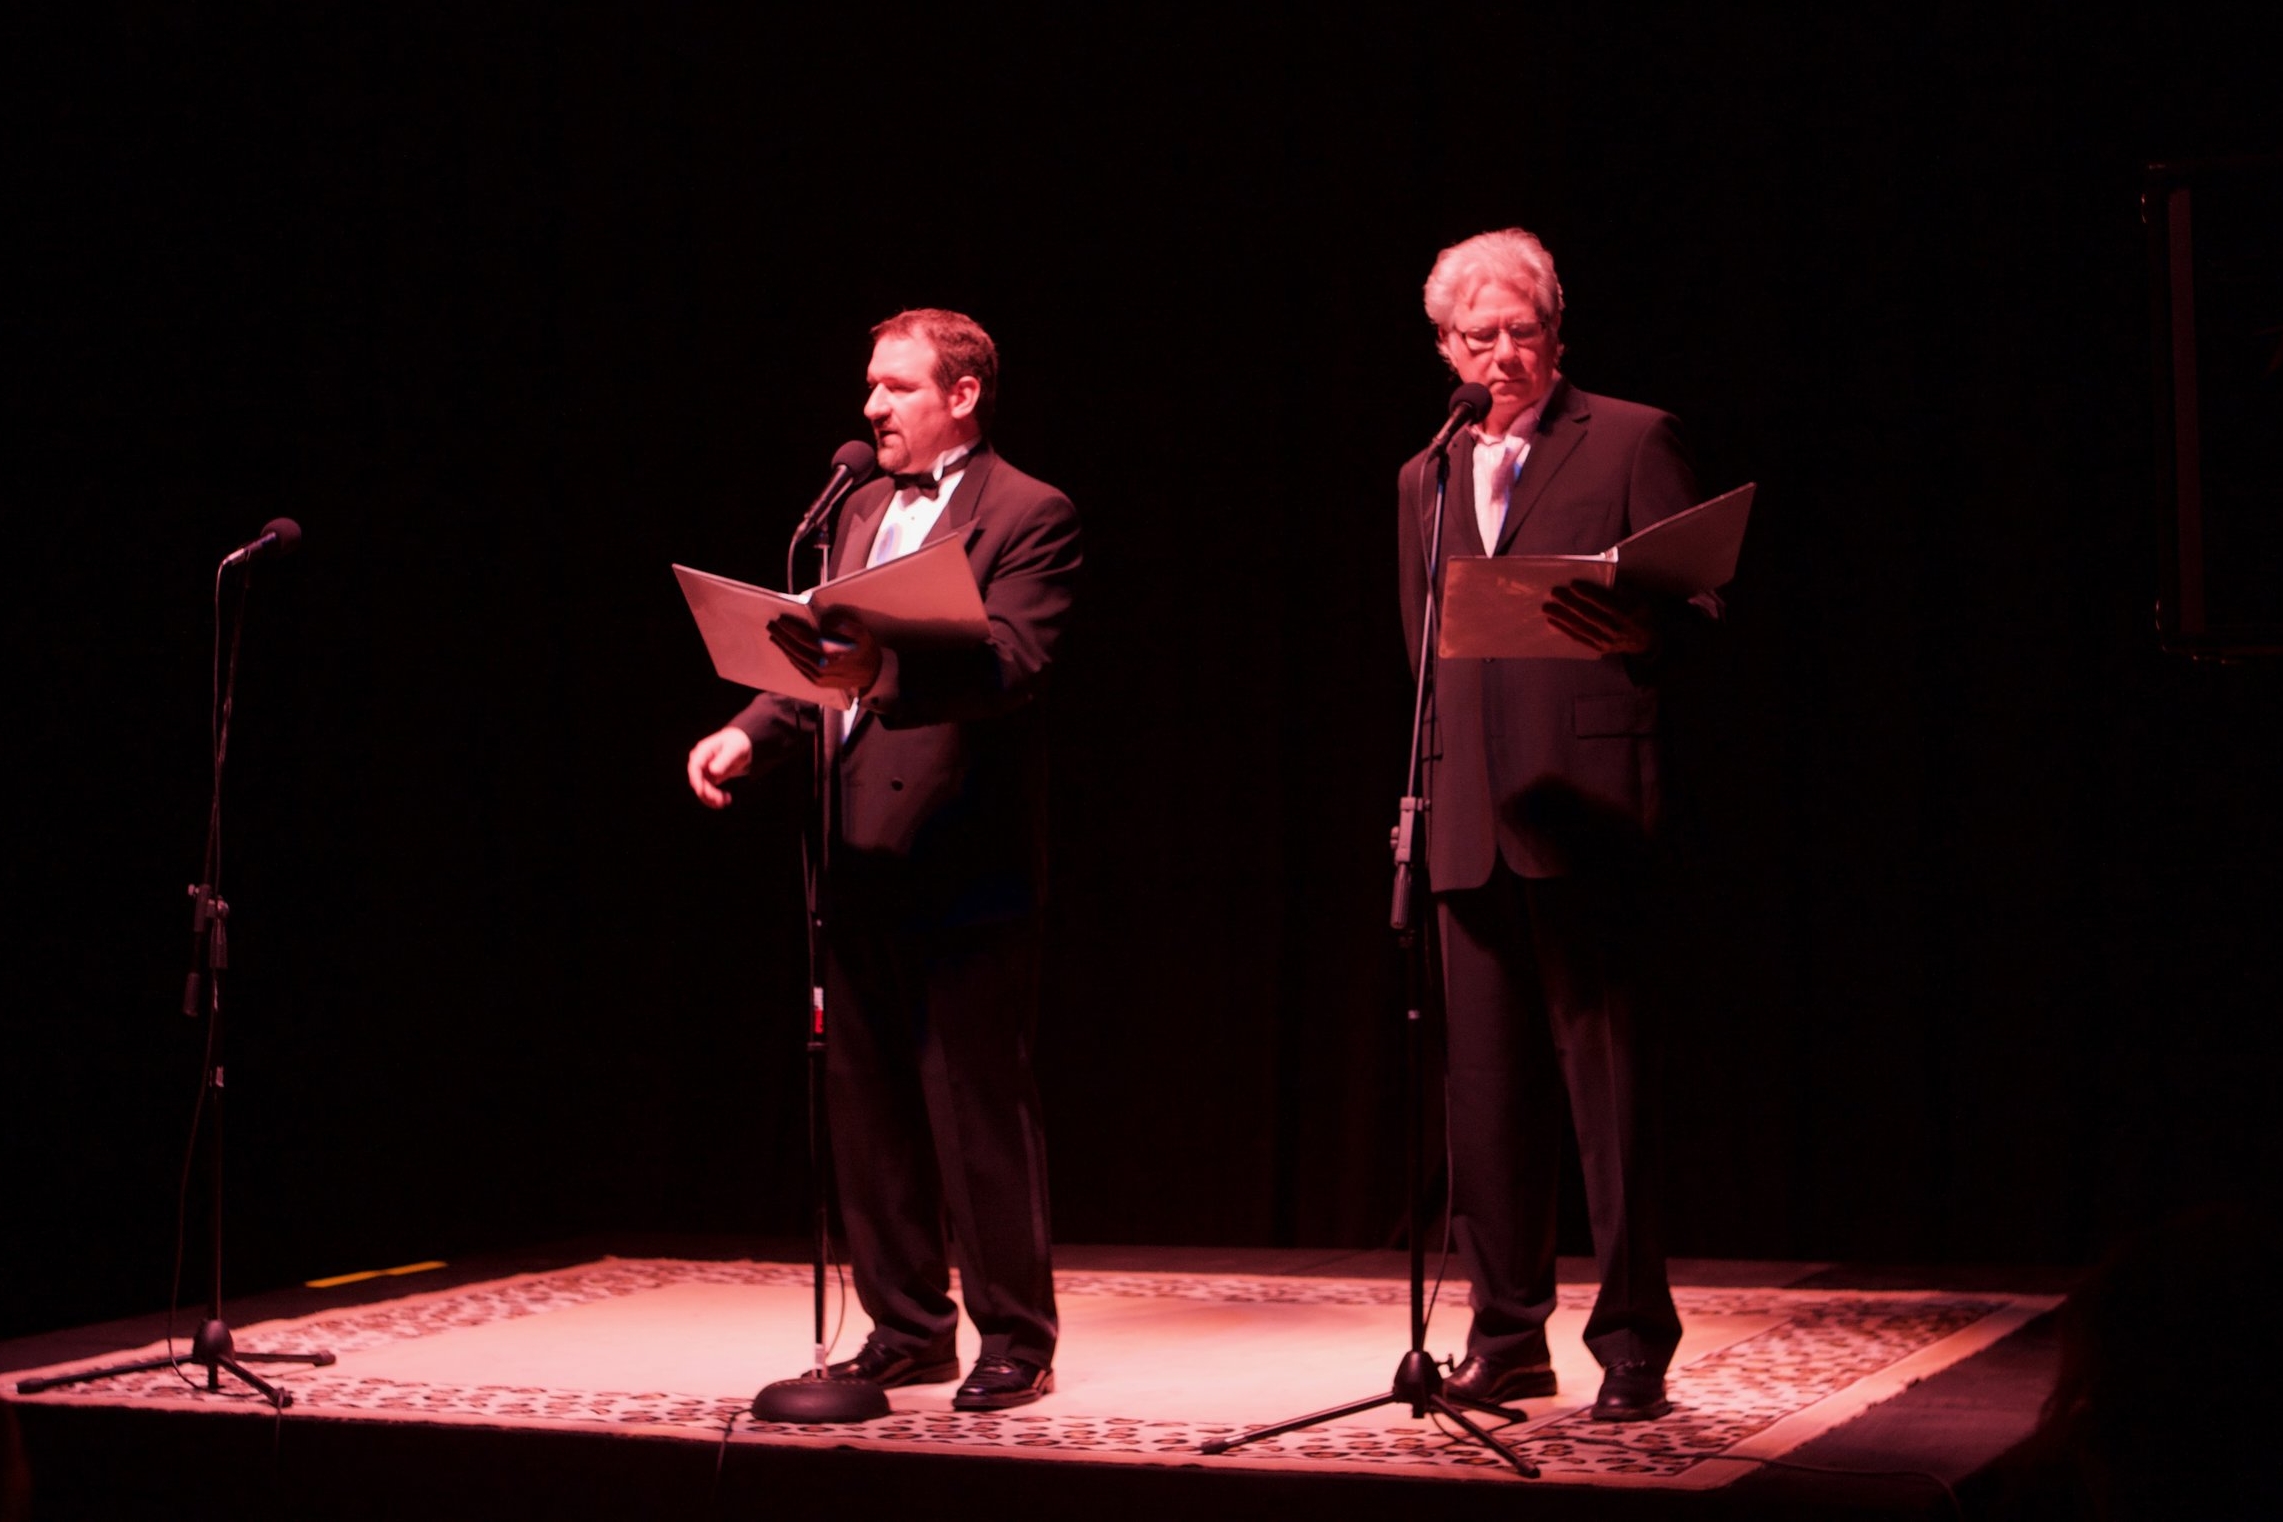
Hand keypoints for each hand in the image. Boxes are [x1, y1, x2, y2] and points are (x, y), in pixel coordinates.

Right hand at [686, 726, 753, 808]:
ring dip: (711, 798)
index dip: (696, 780)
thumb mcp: (733, 750)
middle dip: (707, 793)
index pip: (694, 766)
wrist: (742, 744)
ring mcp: (704, 771)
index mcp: (703, 751)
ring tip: (726, 801)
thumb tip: (713, 771)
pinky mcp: (709, 778)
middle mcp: (700, 761)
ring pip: (702, 788)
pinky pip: (708, 790)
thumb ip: (724, 760)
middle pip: (697, 780)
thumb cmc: (737, 743)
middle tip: (721, 800)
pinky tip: (727, 799)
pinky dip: (715, 797)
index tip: (701, 791)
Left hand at [768, 610, 881, 695]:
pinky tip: (786, 650)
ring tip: (774, 636)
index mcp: (831, 654)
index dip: (790, 629)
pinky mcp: (818, 682)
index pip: (804, 638)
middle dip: (781, 636)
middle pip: (795, 649)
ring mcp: (818, 677)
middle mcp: (822, 667)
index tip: (781, 620)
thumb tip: (825, 621)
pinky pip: (799, 668)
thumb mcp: (861, 633)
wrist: (873, 675)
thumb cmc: (865, 650)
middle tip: (771, 625)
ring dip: (783, 647)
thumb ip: (844, 625)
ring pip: (795, 659)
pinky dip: (791, 658)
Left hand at [1545, 579, 1659, 656]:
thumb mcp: (1639, 598)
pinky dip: (1564, 629)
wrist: (1647, 641)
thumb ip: (1622, 589)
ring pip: (1581, 627)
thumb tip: (1604, 577)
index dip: (1588, 593)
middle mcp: (1616, 628)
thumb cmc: (1640, 613)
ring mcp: (1607, 640)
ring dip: (1562, 617)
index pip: (1604, 602)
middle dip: (1570, 603)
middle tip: (1554, 592)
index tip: (1573, 584)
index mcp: (1627, 613)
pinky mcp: (1599, 648)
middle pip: (1589, 614)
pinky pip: (1579, 638)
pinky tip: (1552, 621)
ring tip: (1547, 607)